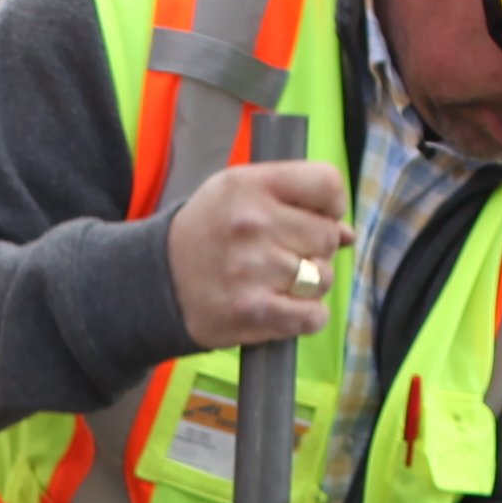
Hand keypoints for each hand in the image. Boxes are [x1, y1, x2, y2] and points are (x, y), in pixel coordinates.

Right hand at [162, 157, 349, 355]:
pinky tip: (286, 310)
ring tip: (276, 283)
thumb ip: (293, 200)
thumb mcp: (237, 192)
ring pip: (323, 278)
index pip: (328, 185)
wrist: (154, 282)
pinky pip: (312, 316)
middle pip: (328, 236)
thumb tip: (347, 234)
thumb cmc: (204, 234)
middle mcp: (253, 223)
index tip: (317, 217)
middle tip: (283, 255)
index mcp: (250, 185)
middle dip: (315, 249)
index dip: (332, 205)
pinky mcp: (253, 312)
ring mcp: (254, 270)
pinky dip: (307, 317)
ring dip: (309, 285)